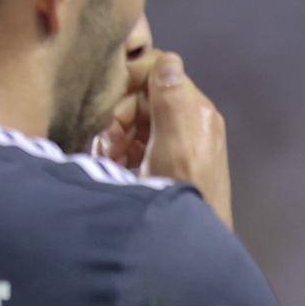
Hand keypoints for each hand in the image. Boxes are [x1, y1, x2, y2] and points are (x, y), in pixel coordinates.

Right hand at [97, 50, 232, 228]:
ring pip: (136, 122)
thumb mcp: (173, 145)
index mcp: (196, 110)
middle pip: (142, 97)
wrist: (187, 246)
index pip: (159, 70)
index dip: (129, 84)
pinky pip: (138, 144)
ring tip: (111, 161)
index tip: (109, 108)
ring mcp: (179, 142)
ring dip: (116, 137)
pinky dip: (123, 152)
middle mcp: (191, 121)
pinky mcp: (167, 162)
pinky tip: (118, 169)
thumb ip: (170, 99)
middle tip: (108, 146)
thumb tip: (168, 59)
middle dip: (119, 117)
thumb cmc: (182, 194)